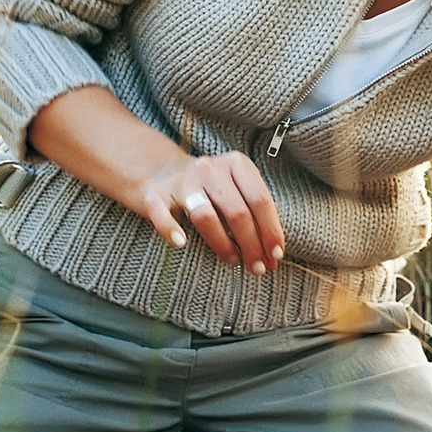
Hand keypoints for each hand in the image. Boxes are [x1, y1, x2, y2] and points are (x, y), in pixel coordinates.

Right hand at [140, 150, 285, 273]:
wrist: (162, 172)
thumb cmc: (210, 188)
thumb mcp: (237, 188)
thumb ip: (254, 212)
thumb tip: (273, 251)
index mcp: (236, 164)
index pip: (261, 200)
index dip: (271, 230)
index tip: (276, 255)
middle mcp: (210, 168)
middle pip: (238, 212)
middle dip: (253, 245)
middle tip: (259, 268)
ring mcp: (182, 180)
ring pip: (206, 216)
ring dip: (223, 244)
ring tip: (234, 260)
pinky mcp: (155, 194)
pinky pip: (162, 215)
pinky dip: (171, 229)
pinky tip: (182, 243)